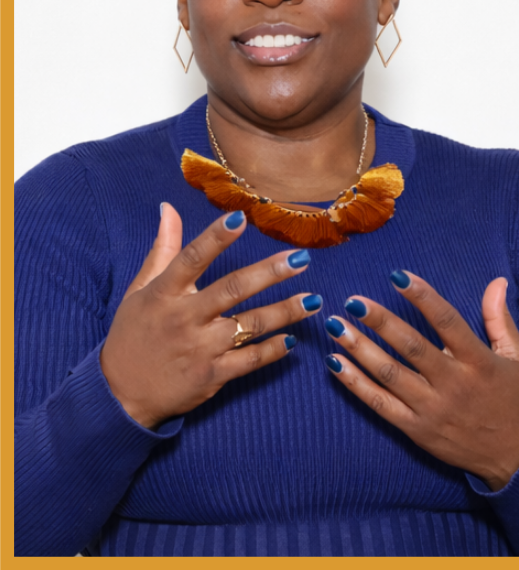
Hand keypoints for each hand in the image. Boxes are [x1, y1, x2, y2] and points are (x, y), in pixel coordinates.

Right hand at [101, 205, 320, 427]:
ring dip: (285, 312)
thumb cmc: (132, 334)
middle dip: (270, 273)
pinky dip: (273, 350)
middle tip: (301, 258)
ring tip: (314, 299)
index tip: (241, 217)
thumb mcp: (140, 289)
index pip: (192, 258)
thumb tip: (168, 208)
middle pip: (232, 289)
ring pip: (251, 325)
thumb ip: (163, 249)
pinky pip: (249, 361)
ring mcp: (200, 349)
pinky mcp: (212, 376)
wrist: (120, 394)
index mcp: (164, 293)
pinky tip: (294, 338)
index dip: (216, 237)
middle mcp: (185, 318)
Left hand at [324, 271, 518, 490]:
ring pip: (390, 375)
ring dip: (359, 349)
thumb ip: (500, 319)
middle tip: (353, 301)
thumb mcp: (516, 357)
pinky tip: (335, 362)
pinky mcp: (416, 430)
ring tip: (336, 326)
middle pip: (411, 347)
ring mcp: (432, 409)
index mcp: (478, 362)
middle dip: (380, 322)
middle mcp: (453, 384)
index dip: (422, 297)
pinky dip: (355, 383)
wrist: (516, 458)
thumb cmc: (514, 400)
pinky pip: (380, 404)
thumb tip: (496, 282)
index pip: (447, 322)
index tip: (397, 276)